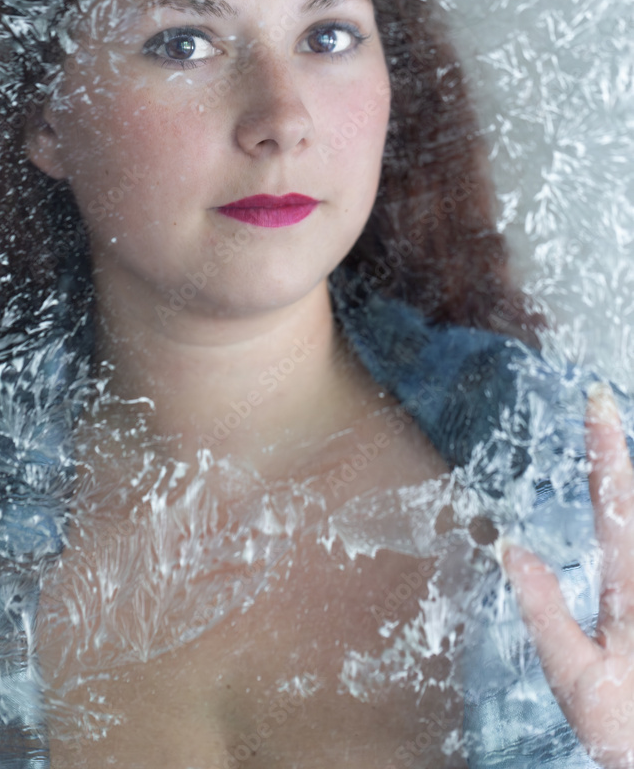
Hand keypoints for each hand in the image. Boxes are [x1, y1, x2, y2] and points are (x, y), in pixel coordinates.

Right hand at [502, 382, 633, 768]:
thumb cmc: (630, 735)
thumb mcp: (577, 681)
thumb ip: (544, 610)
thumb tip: (511, 549)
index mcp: (630, 585)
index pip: (615, 498)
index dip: (604, 444)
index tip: (596, 398)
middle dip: (617, 452)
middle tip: (601, 404)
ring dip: (623, 488)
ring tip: (606, 445)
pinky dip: (624, 517)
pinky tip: (615, 514)